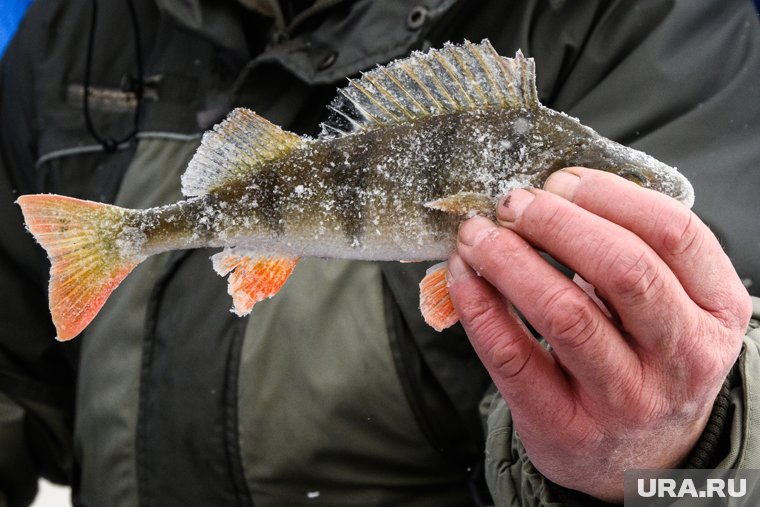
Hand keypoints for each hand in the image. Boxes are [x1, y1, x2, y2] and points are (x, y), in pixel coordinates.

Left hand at [447, 167, 751, 501]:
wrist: (639, 458)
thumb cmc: (646, 361)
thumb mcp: (670, 309)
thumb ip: (631, 254)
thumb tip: (550, 194)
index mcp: (716, 312)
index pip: (674, 233)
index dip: (609, 195)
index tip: (561, 181)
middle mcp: (681, 358)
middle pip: (623, 269)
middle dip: (556, 222)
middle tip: (513, 203)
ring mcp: (625, 399)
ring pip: (564, 312)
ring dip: (509, 259)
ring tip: (478, 235)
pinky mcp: (565, 425)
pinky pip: (513, 355)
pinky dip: (479, 305)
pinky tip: (464, 276)